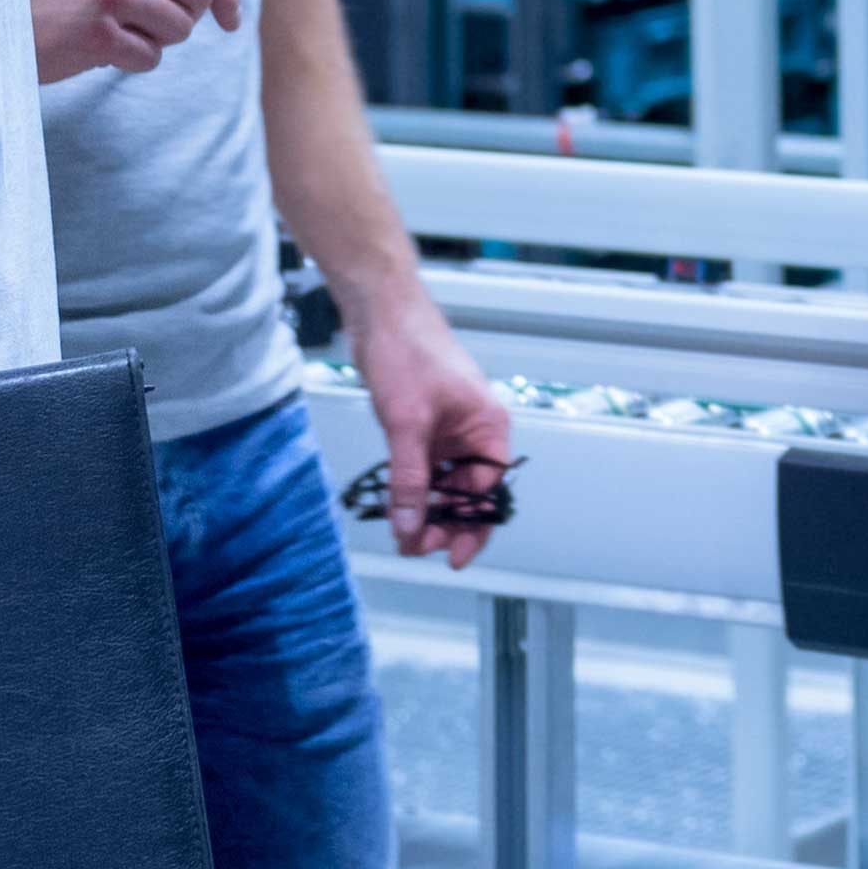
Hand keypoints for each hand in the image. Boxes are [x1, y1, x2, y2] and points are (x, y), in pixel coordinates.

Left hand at [354, 300, 513, 570]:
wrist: (379, 313)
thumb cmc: (408, 351)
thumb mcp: (408, 423)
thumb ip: (410, 479)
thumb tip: (409, 526)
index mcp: (488, 427)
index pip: (488, 490)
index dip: (472, 526)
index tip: (451, 555)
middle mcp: (472, 432)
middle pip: (467, 493)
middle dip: (446, 523)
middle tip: (417, 547)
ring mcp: (446, 430)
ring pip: (443, 484)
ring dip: (426, 510)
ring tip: (404, 535)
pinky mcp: (421, 426)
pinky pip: (422, 468)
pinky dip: (411, 489)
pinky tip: (396, 508)